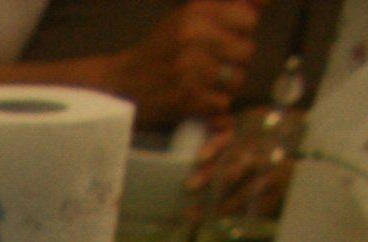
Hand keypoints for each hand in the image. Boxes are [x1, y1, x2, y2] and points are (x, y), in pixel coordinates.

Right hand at [115, 0, 260, 121]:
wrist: (119, 86)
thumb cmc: (160, 51)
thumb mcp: (188, 19)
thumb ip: (229, 7)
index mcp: (195, 12)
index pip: (248, 20)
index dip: (237, 34)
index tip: (217, 41)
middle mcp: (193, 36)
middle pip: (246, 51)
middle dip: (231, 62)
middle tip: (205, 66)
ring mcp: (189, 67)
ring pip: (236, 80)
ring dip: (222, 87)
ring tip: (199, 83)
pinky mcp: (187, 96)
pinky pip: (222, 103)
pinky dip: (211, 106)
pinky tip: (193, 99)